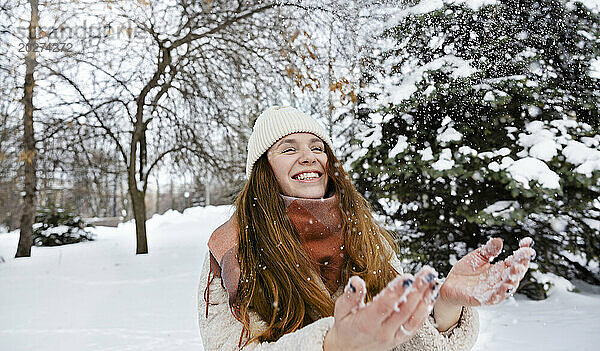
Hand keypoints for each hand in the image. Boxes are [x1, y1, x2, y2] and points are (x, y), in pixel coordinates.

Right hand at [324, 266, 439, 350]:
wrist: (348, 350)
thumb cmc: (346, 326)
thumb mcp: (341, 310)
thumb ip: (350, 296)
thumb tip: (356, 281)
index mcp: (366, 322)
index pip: (384, 305)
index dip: (397, 291)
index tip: (407, 277)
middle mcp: (382, 331)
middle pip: (404, 310)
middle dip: (417, 290)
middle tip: (427, 273)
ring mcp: (393, 336)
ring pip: (413, 318)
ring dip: (425, 298)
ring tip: (432, 281)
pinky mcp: (400, 339)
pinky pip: (416, 326)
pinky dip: (425, 311)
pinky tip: (429, 296)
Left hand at [439, 237, 535, 306]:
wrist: (450, 285)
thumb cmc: (466, 271)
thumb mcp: (477, 257)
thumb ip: (488, 250)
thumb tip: (499, 240)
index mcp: (501, 269)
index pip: (515, 261)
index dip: (522, 252)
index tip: (527, 242)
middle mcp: (500, 281)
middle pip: (514, 274)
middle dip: (520, 266)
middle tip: (523, 257)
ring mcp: (493, 291)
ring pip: (507, 286)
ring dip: (512, 279)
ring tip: (516, 269)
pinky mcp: (483, 299)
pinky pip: (494, 298)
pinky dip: (500, 293)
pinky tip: (504, 287)